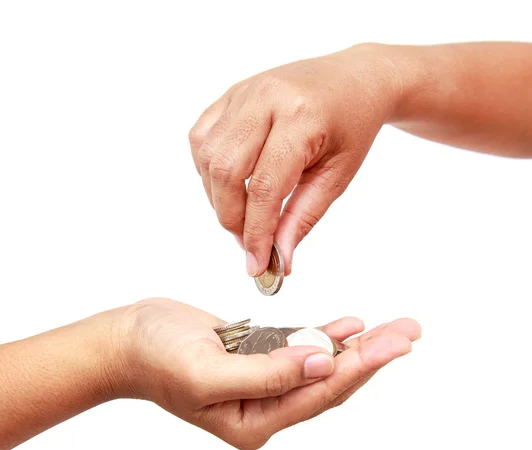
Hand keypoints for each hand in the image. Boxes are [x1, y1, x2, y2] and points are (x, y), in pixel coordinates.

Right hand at [104, 298, 420, 449]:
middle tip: (409, 332)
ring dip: (355, 345)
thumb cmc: (155, 357)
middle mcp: (264, 407)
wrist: (127, 340)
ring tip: (394, 328)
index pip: (318, 393)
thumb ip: (265, 373)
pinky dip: (324, 335)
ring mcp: (261, 383)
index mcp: (254, 422)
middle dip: (371, 356)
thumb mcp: (206, 371)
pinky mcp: (256, 358)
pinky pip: (298, 348)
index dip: (359, 367)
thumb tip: (320, 362)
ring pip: (319, 363)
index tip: (394, 344)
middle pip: (329, 380)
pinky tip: (350, 326)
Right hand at [189, 43, 400, 275]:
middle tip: (248, 241)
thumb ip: (303, 217)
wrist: (354, 80)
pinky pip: (202, 138)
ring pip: (208, 156)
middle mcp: (266, 98)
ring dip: (217, 196)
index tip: (257, 264)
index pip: (265, 187)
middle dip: (231, 218)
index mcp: (302, 117)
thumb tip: (279, 259)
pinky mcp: (230, 94)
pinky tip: (229, 183)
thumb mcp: (338, 176)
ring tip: (242, 213)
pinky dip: (208, 169)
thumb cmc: (352, 128)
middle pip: (227, 171)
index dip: (256, 232)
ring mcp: (244, 92)